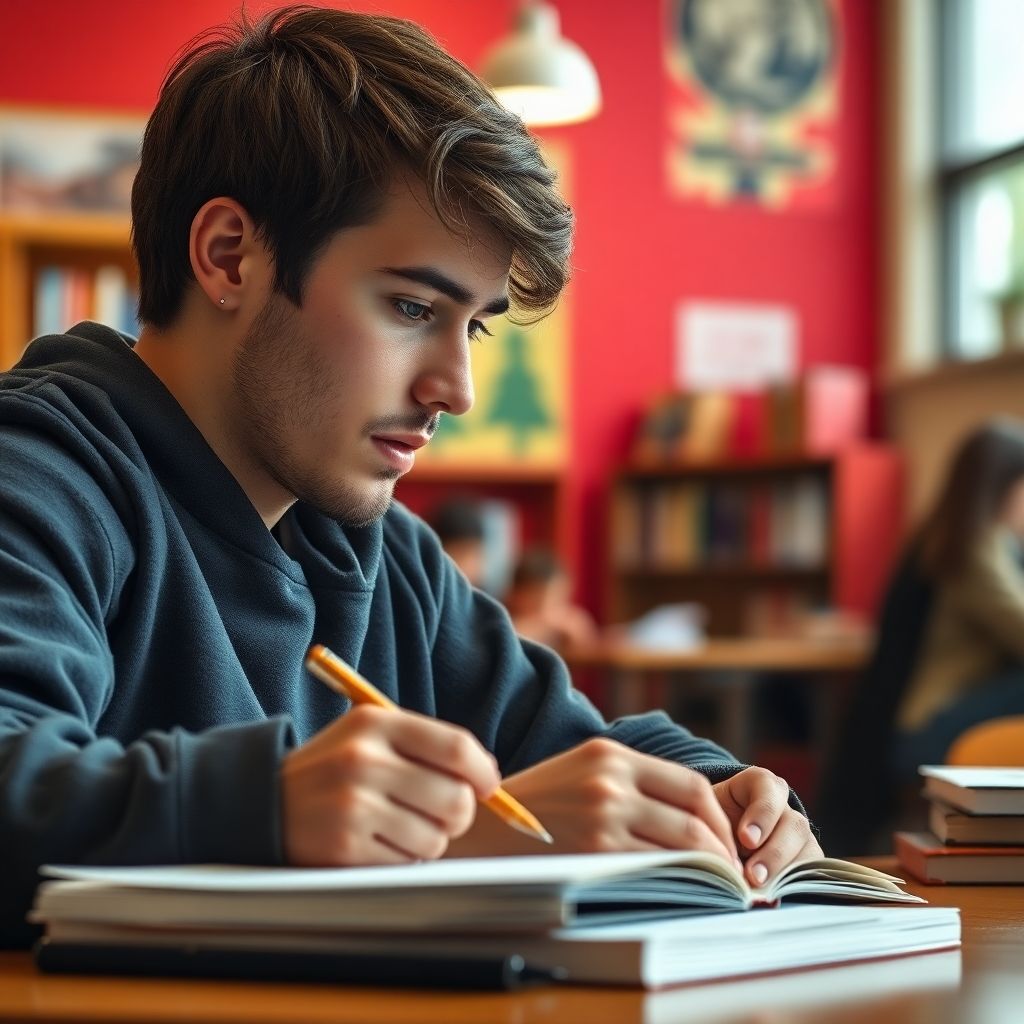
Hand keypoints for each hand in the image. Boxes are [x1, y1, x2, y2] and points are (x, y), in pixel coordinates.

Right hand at [281, 704, 499, 865]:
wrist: (261, 801)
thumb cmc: (335, 769)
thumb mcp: (370, 736)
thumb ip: (427, 747)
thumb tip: (489, 778)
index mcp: (375, 723)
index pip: (457, 748)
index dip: (484, 773)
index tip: (488, 786)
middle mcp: (363, 760)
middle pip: (455, 799)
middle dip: (458, 814)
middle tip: (440, 813)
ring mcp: (352, 806)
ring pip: (435, 839)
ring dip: (427, 840)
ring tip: (397, 826)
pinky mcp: (343, 848)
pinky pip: (405, 865)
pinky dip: (400, 860)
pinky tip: (374, 843)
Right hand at [447, 738, 739, 864]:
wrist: (477, 831)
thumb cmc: (532, 809)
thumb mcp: (578, 771)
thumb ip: (628, 782)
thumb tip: (690, 817)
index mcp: (609, 755)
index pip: (691, 785)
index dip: (719, 820)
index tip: (727, 843)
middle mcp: (610, 780)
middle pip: (696, 816)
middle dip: (724, 850)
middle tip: (733, 874)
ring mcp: (602, 816)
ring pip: (684, 846)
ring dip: (711, 873)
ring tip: (717, 890)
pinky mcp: (593, 852)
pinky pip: (656, 871)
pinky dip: (681, 886)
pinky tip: (684, 897)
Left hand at [712, 766, 821, 885]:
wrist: (713, 832)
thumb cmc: (708, 819)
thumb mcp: (705, 816)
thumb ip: (713, 830)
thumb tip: (718, 861)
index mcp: (757, 784)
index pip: (769, 788)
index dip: (762, 814)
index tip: (746, 838)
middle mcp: (783, 806)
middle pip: (793, 824)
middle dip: (774, 853)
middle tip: (754, 875)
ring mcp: (796, 832)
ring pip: (806, 849)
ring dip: (784, 872)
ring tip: (761, 889)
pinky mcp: (803, 857)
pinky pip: (810, 871)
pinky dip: (794, 885)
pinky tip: (775, 895)